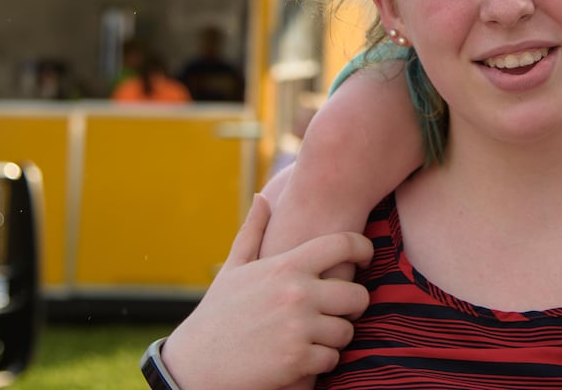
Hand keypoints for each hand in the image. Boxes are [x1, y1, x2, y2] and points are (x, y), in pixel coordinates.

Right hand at [161, 194, 372, 389]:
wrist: (194, 365)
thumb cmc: (217, 314)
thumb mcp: (233, 269)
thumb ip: (253, 231)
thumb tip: (263, 197)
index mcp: (286, 266)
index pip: (343, 245)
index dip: (363, 248)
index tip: (366, 258)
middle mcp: (297, 293)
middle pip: (357, 295)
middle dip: (352, 305)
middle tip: (339, 311)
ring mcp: (299, 327)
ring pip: (347, 331)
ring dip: (335, 337)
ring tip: (315, 336)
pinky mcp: (297, 360)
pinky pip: (332, 359)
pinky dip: (321, 362)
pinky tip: (303, 358)